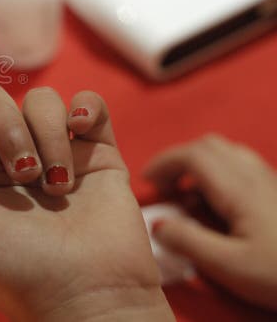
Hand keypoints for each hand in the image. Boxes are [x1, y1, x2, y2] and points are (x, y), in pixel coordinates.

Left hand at [0, 83, 171, 321]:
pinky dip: (84, 112)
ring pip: (38, 101)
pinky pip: (85, 103)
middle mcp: (3, 154)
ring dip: (47, 137)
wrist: (81, 295)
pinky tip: (82, 134)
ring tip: (57, 186)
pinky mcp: (93, 148)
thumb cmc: (8, 272)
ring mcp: (50, 148)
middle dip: (5, 130)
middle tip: (22, 173)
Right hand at [144, 134, 276, 310]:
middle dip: (178, 160)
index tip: (147, 183)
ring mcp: (269, 181)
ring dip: (199, 165)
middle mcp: (254, 175)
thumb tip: (158, 225)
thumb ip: (188, 242)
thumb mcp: (229, 266)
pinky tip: (219, 204)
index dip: (163, 163)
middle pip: (208, 146)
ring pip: (227, 152)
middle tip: (165, 188)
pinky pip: (241, 166)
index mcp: (238, 188)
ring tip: (189, 195)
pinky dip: (218, 174)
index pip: (191, 155)